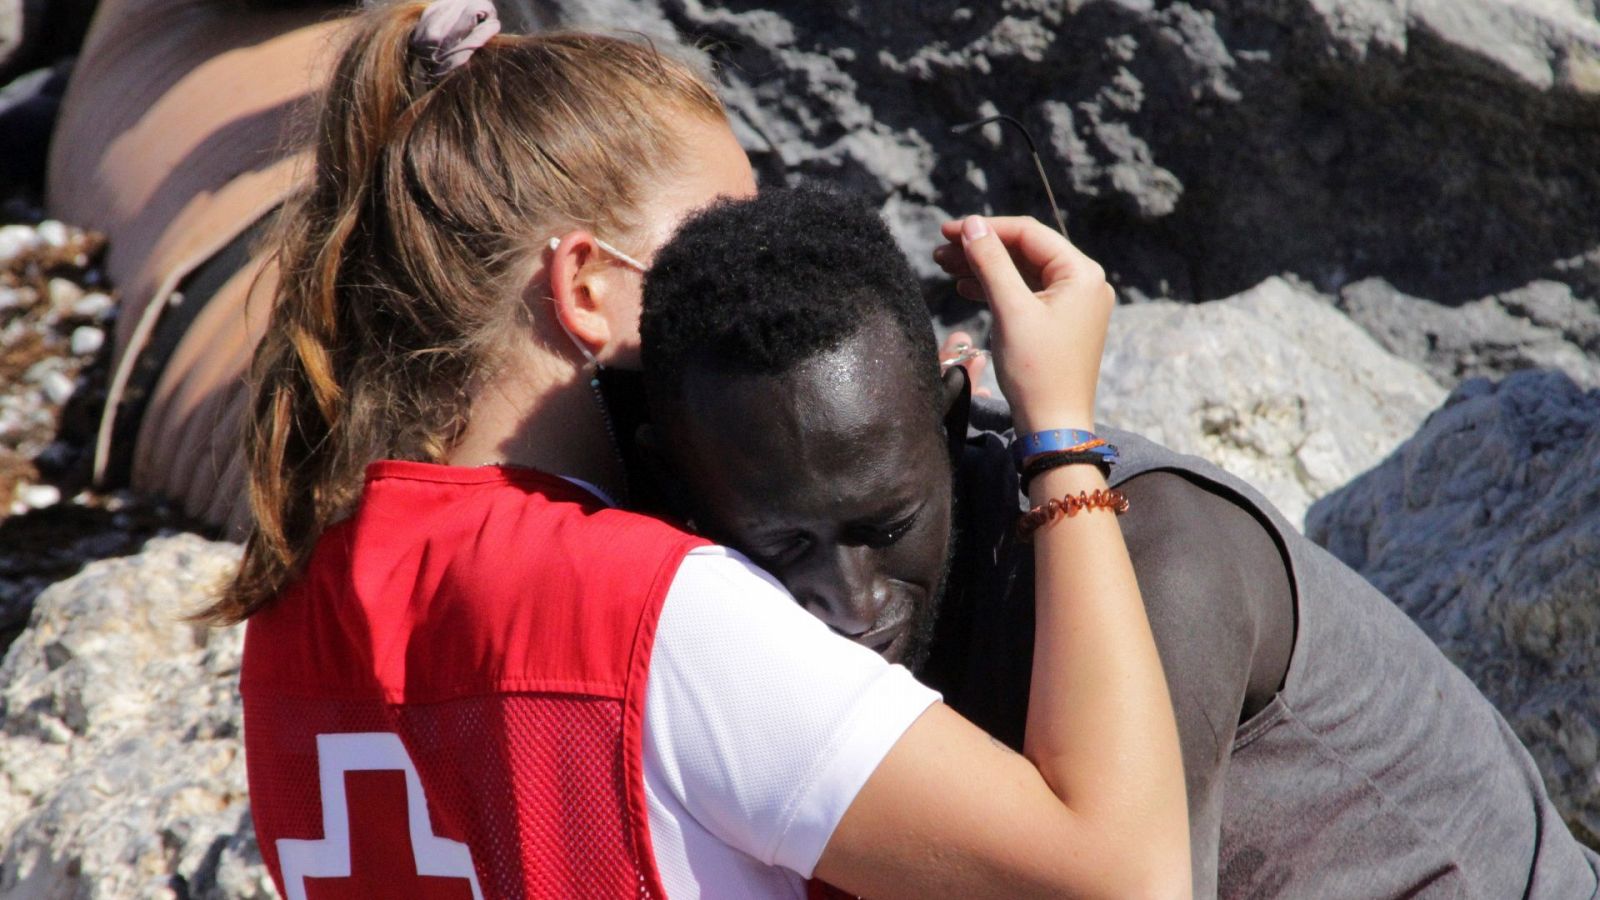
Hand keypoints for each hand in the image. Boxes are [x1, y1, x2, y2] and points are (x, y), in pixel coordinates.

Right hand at [932, 216, 1114, 433]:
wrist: (1053, 426)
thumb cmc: (1037, 371)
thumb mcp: (1010, 310)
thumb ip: (991, 262)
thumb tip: (971, 225)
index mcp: (1082, 273)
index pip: (1028, 234)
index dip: (985, 229)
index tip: (947, 230)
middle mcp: (1084, 283)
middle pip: (1025, 251)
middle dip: (981, 249)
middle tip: (941, 251)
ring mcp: (1074, 303)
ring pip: (1022, 272)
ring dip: (984, 268)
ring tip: (946, 266)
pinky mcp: (1061, 321)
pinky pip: (1026, 294)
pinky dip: (997, 289)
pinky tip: (966, 288)